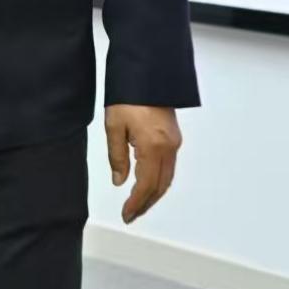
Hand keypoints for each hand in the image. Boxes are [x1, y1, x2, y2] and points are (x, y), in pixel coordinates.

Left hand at [106, 105, 182, 223]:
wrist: (148, 73)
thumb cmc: (127, 96)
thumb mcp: (114, 126)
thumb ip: (117, 156)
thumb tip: (119, 181)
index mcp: (153, 146)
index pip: (146, 185)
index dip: (137, 203)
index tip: (127, 215)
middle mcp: (169, 148)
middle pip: (160, 186)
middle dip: (146, 203)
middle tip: (131, 215)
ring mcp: (175, 142)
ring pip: (167, 178)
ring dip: (154, 194)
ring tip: (138, 205)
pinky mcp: (175, 137)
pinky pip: (169, 167)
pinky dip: (159, 181)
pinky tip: (148, 185)